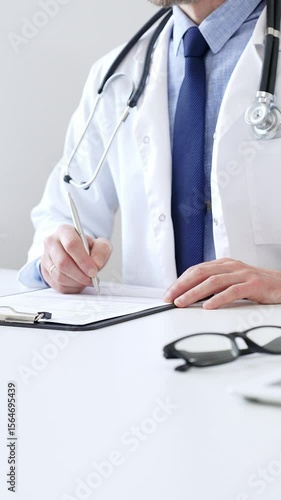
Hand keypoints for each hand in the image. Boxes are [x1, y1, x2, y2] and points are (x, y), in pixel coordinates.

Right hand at [41, 225, 111, 292]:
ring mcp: (45, 258)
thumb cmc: (87, 248)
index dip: (83, 260)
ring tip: (87, 280)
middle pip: (63, 262)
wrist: (76, 254)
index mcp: (64, 231)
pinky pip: (58, 285)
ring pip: (59, 276)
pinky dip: (72, 287)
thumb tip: (96, 265)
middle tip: (91, 279)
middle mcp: (51, 243)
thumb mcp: (100, 245)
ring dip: (76, 282)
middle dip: (80, 275)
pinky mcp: (45, 272)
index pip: (71, 244)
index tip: (93, 271)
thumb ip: (102, 251)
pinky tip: (79, 283)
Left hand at [163, 258, 280, 309]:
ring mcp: (243, 274)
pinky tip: (208, 306)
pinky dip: (218, 299)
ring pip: (213, 282)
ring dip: (194, 293)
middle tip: (169, 298)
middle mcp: (231, 266)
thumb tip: (191, 296)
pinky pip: (233, 291)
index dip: (180, 281)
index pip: (196, 270)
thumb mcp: (232, 281)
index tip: (168, 294)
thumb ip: (215, 285)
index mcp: (224, 264)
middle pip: (200, 273)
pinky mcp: (254, 284)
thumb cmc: (257, 285)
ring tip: (182, 303)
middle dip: (181, 286)